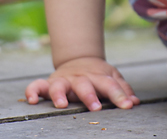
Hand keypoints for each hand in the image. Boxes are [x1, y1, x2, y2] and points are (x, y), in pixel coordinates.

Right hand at [25, 56, 139, 111]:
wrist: (79, 58)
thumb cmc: (98, 74)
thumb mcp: (112, 77)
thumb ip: (122, 89)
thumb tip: (134, 102)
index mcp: (98, 77)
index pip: (110, 85)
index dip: (120, 95)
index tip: (128, 105)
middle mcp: (80, 78)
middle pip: (84, 85)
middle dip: (89, 96)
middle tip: (95, 108)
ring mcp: (63, 80)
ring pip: (59, 85)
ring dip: (59, 94)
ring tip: (61, 105)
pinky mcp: (48, 83)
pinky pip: (37, 85)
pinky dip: (32, 91)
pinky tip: (32, 101)